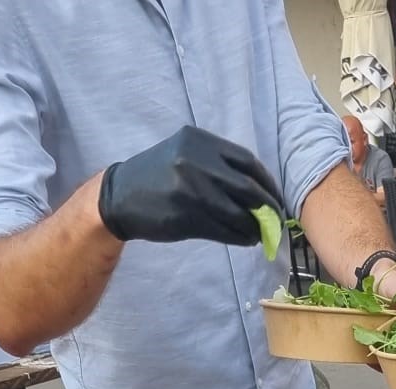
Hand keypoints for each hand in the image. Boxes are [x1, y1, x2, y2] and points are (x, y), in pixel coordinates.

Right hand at [98, 125, 283, 245]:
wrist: (119, 196)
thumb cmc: (159, 178)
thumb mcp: (185, 156)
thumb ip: (218, 166)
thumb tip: (260, 193)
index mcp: (198, 141)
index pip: (247, 162)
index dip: (268, 183)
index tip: (276, 198)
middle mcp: (195, 161)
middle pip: (248, 188)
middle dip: (268, 208)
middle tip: (276, 220)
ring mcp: (190, 189)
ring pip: (239, 213)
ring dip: (255, 228)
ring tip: (260, 234)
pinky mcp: (185, 216)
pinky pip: (225, 230)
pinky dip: (241, 237)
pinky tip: (246, 240)